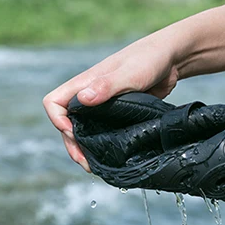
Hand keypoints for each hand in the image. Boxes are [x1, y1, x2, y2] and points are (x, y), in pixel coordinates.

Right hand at [43, 33, 181, 170]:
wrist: (170, 60)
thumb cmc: (149, 60)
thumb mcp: (130, 74)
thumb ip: (107, 86)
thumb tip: (83, 100)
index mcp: (85, 84)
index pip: (54, 102)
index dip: (58, 120)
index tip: (73, 133)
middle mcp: (90, 95)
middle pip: (66, 123)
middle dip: (72, 144)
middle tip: (86, 163)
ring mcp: (103, 105)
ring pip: (83, 130)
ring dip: (84, 148)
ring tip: (94, 165)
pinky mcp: (117, 113)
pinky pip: (101, 131)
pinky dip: (101, 146)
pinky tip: (109, 157)